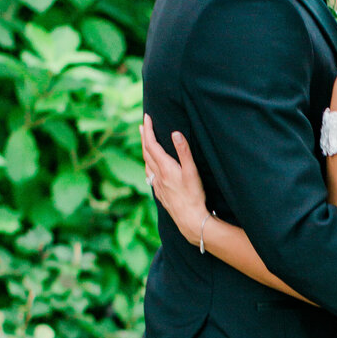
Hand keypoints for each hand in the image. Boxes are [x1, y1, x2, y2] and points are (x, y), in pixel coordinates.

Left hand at [141, 114, 208, 243]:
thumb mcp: (192, 172)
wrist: (190, 220)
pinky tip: (150, 167)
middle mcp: (158, 175)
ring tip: (145, 142)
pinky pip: (150, 175)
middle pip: (146, 152)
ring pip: (147, 164)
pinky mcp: (160, 193)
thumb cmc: (193, 196)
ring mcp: (157, 185)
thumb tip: (175, 133)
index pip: (152, 144)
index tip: (147, 117)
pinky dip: (148, 165)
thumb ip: (184, 152)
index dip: (148, 130)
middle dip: (144, 137)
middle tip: (143, 126)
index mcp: (165, 167)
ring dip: (145, 151)